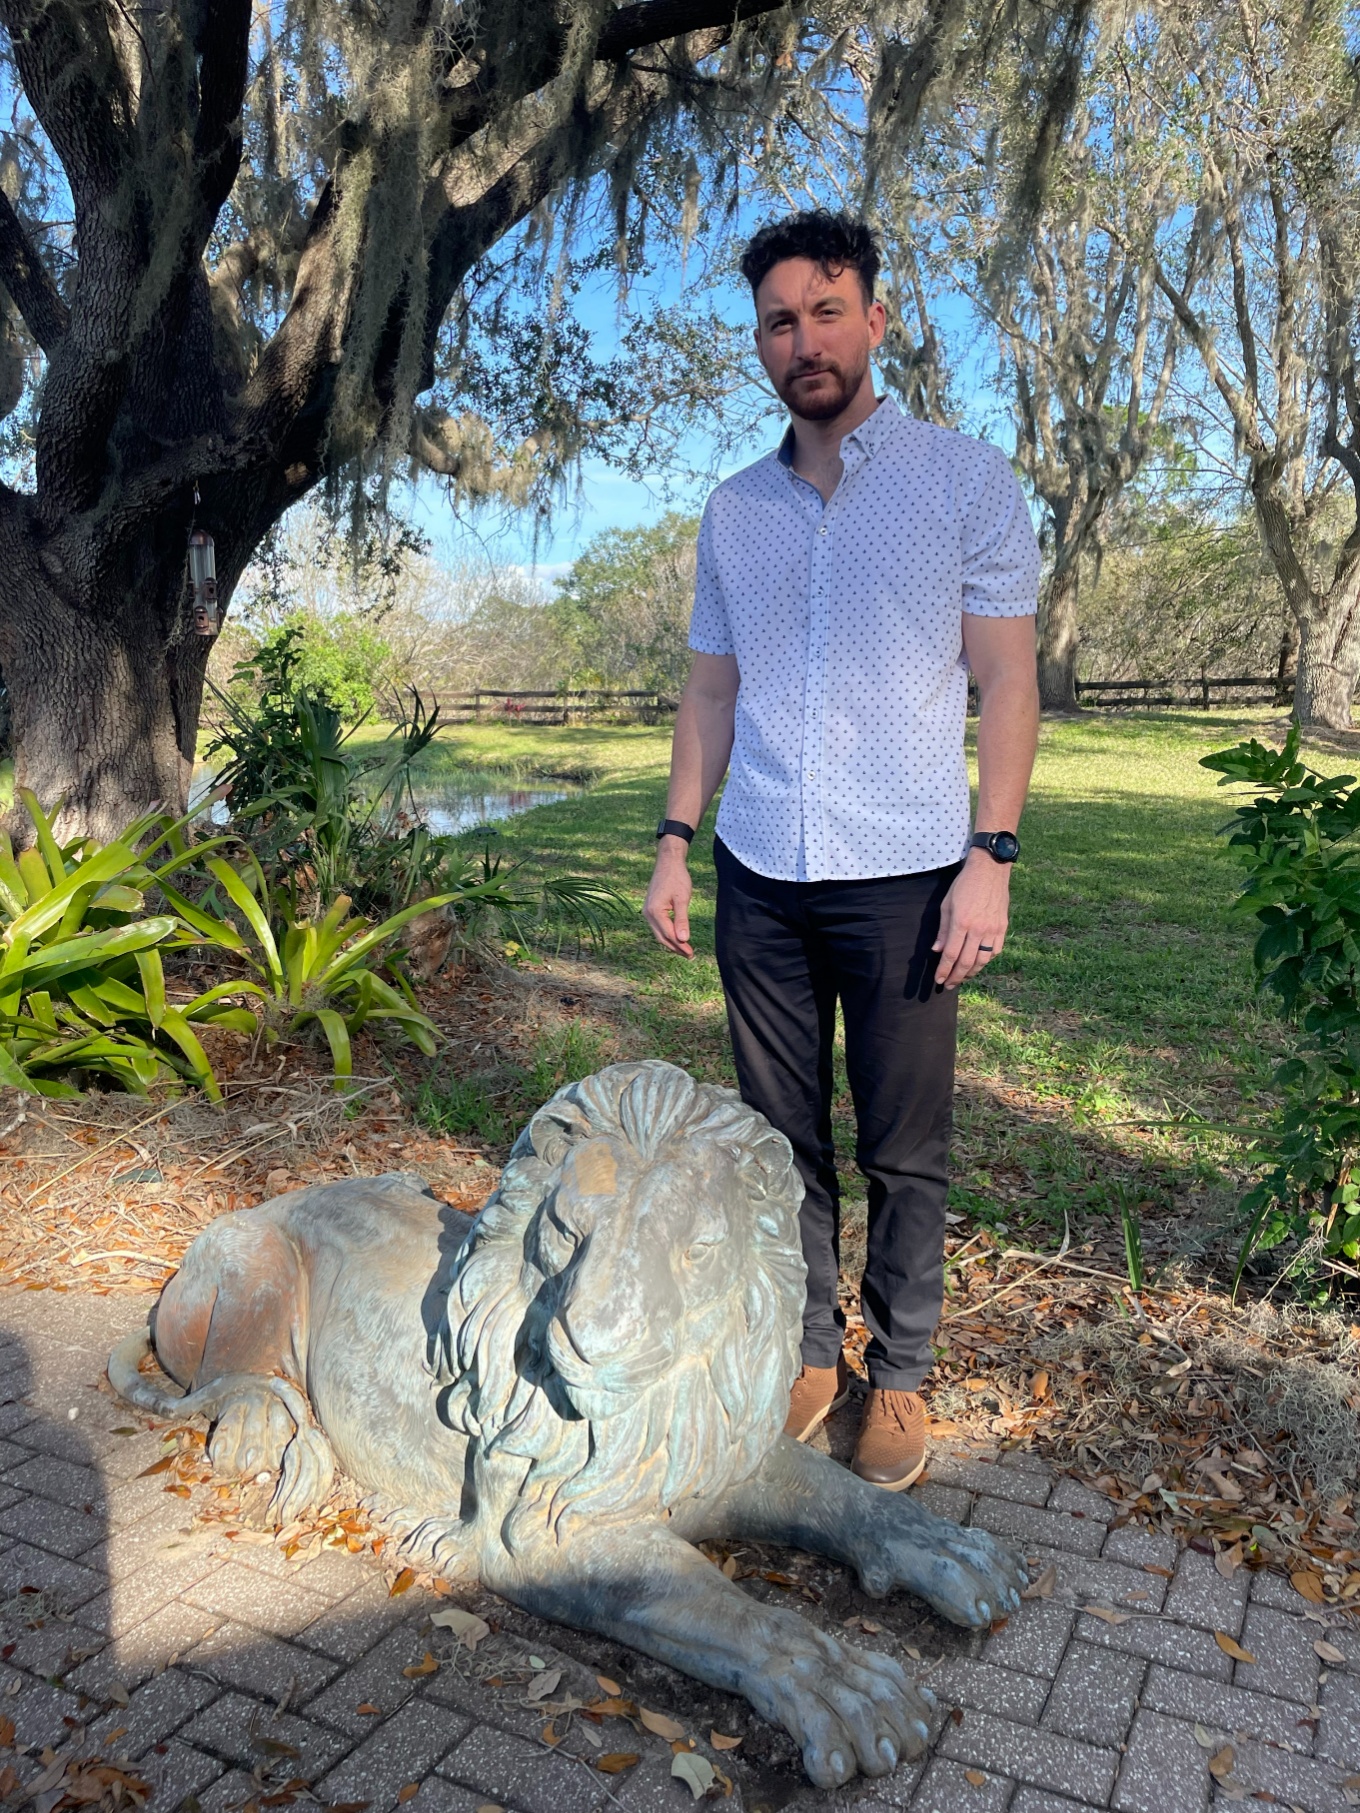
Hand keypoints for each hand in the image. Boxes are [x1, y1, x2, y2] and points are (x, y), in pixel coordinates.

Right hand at [644, 842, 694, 956]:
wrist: (668, 862)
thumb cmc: (677, 878)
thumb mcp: (682, 899)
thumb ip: (682, 920)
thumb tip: (684, 939)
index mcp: (655, 912)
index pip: (669, 935)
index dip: (680, 946)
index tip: (691, 953)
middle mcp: (648, 913)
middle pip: (661, 937)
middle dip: (675, 947)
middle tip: (689, 955)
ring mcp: (647, 911)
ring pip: (659, 933)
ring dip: (671, 942)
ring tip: (684, 949)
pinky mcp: (650, 909)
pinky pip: (658, 926)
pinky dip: (667, 934)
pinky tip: (676, 937)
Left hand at [932, 850, 1010, 988]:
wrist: (990, 870)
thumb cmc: (964, 885)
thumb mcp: (947, 904)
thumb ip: (943, 930)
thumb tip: (937, 950)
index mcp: (961, 923)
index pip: (951, 955)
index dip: (944, 970)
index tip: (938, 980)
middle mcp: (978, 929)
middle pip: (966, 962)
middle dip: (956, 977)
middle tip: (948, 985)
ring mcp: (993, 929)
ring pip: (982, 960)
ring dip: (971, 972)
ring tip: (963, 978)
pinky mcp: (1003, 927)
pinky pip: (995, 951)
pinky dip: (986, 960)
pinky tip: (978, 963)